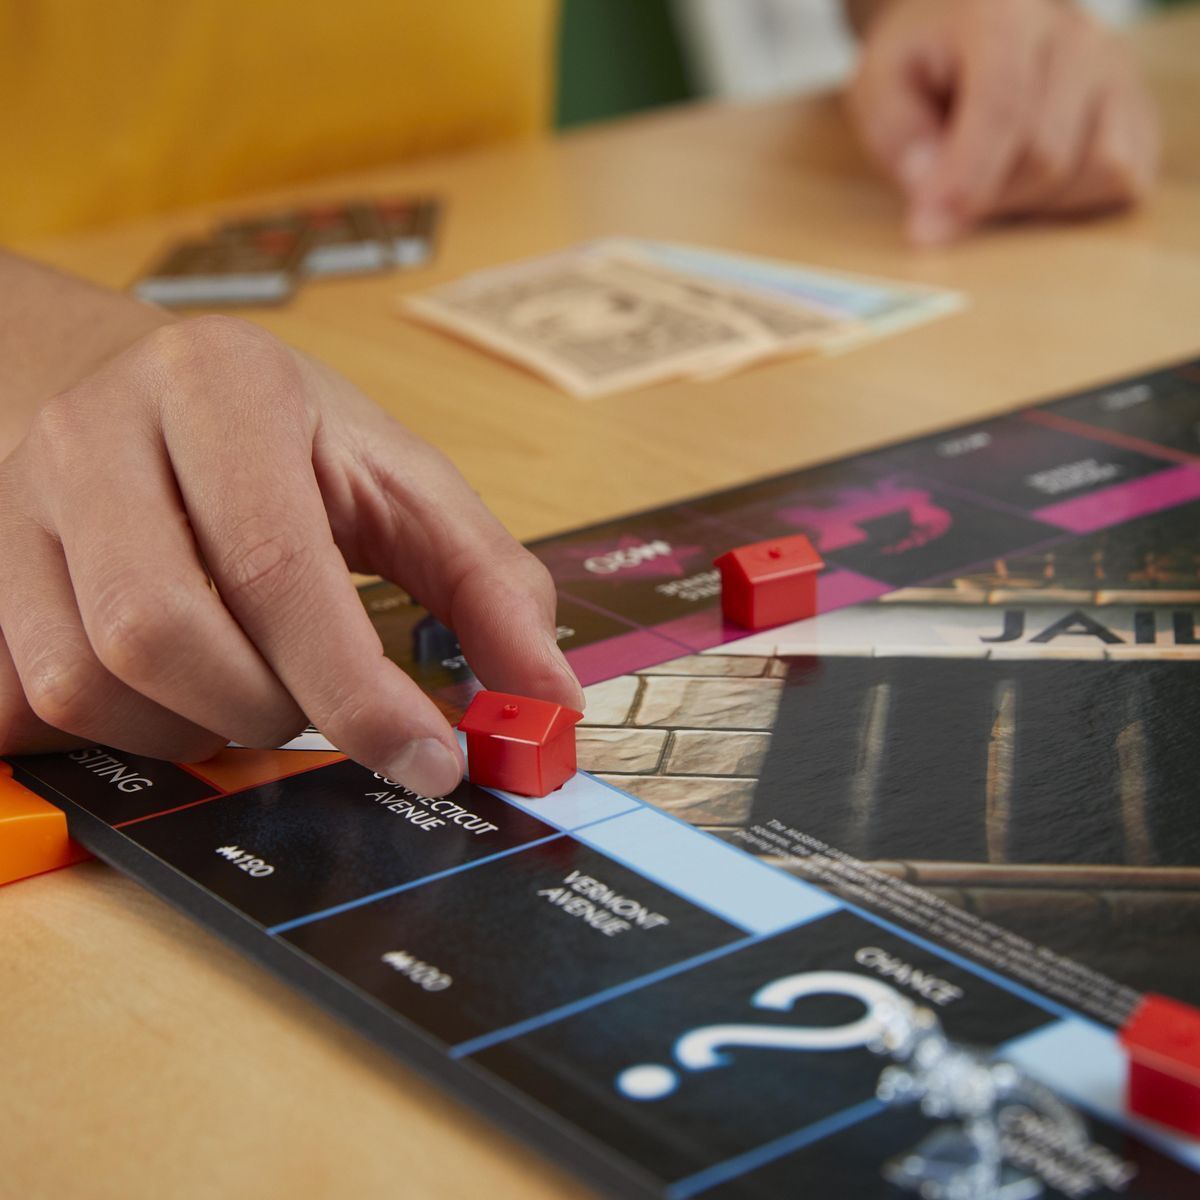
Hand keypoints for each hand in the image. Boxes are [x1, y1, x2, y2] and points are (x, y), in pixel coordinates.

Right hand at [0, 316, 582, 795]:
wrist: (150, 392)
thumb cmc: (294, 443)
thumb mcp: (405, 485)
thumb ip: (489, 586)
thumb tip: (548, 708)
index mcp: (221, 388)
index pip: (275, 565)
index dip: (355, 688)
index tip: (429, 759)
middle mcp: (96, 433)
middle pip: (160, 634)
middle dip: (268, 708)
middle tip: (321, 704)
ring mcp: (17, 502)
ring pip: (84, 682)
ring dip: (193, 728)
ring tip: (253, 686)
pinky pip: (25, 703)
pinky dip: (119, 733)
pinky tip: (177, 696)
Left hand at [848, 0, 1159, 244]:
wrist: (967, 27)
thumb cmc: (922, 62)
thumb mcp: (880, 88)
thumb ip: (900, 137)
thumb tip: (933, 195)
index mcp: (1004, 14)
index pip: (1003, 108)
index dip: (966, 180)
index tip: (928, 227)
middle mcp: (1075, 33)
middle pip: (1046, 156)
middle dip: (988, 199)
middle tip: (944, 197)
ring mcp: (1115, 69)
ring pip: (1093, 171)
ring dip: (1032, 203)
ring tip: (991, 177)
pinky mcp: (1138, 108)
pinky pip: (1124, 179)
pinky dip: (1075, 201)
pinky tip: (1032, 183)